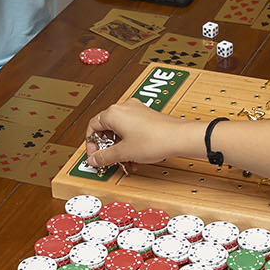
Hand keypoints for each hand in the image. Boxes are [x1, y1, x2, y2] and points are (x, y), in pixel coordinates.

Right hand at [85, 101, 200, 168]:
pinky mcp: (147, 116)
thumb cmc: (154, 139)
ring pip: (120, 131)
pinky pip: (131, 129)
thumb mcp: (123, 152)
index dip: (91, 143)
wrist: (179, 137)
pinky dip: (130, 143)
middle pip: (106, 128)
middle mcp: (124, 108)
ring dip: (120, 148)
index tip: (95, 155)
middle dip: (108, 147)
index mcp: (113, 113)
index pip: (92, 126)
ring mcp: (136, 110)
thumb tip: (93, 159)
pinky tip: (135, 156)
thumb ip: (104, 156)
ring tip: (126, 161)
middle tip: (109, 159)